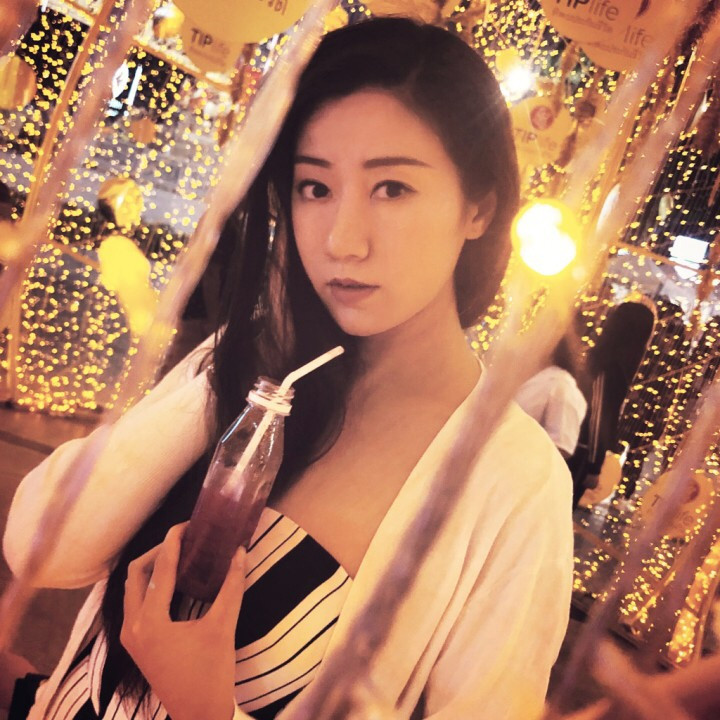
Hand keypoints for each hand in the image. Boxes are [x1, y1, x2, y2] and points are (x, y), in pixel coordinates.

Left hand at [121, 523, 245, 719]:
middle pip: (136, 574)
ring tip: (180, 555)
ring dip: (152, 568)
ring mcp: (131, 637)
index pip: (159, 569)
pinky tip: (174, 581)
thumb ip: (232, 586)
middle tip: (184, 539)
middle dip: (158, 551)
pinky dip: (151, 586)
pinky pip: (136, 603)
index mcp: (150, 621)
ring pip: (132, 588)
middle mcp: (132, 626)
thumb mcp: (223, 627)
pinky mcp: (137, 644)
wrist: (200, 715)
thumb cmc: (211, 673)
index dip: (173, 541)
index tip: (188, 524)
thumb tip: (240, 552)